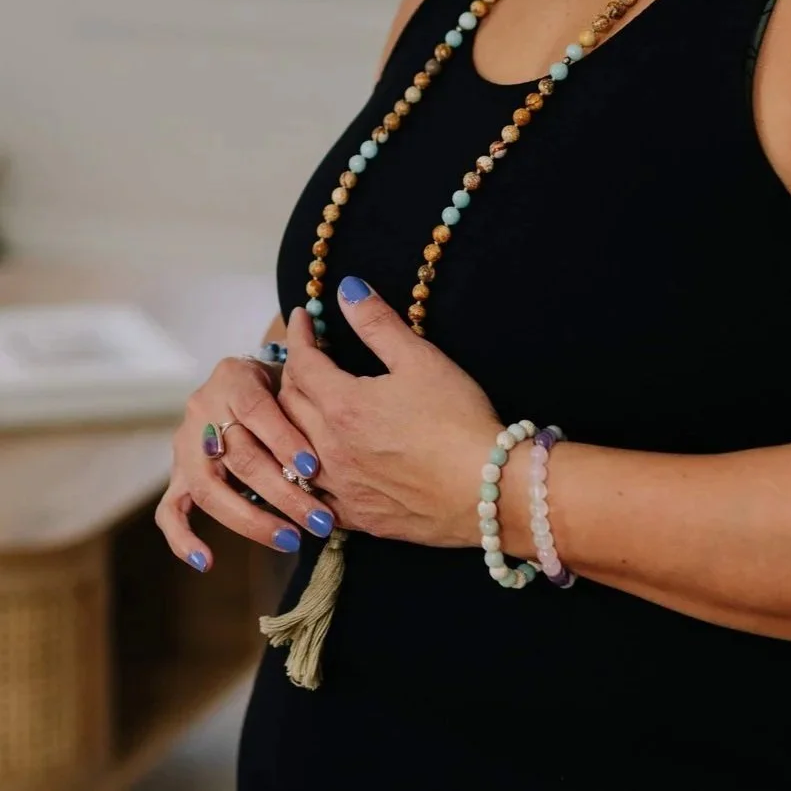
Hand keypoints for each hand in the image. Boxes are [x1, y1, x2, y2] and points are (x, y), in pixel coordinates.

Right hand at [155, 353, 337, 571]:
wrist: (241, 378)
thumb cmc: (276, 382)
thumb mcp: (289, 376)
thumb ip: (304, 399)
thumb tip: (338, 442)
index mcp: (232, 378)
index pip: (258, 412)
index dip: (284, 440)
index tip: (313, 467)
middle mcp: (202, 410)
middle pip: (240, 458)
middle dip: (284, 493)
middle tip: (319, 519)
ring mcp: (184, 445)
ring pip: (210, 490)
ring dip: (252, 521)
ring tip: (291, 540)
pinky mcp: (177, 474)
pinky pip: (169, 510)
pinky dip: (183, 539)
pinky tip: (208, 562)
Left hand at [278, 280, 501, 547]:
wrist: (485, 490)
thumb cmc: (457, 419)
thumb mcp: (421, 359)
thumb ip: (378, 322)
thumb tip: (347, 290)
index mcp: (342, 405)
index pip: (302, 362)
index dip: (300, 335)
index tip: (304, 318)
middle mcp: (328, 449)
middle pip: (288, 404)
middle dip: (293, 372)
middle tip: (307, 354)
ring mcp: (339, 488)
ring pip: (291, 451)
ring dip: (291, 422)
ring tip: (306, 403)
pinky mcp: (355, 517)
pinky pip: (312, 493)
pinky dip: (304, 471)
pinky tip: (315, 463)